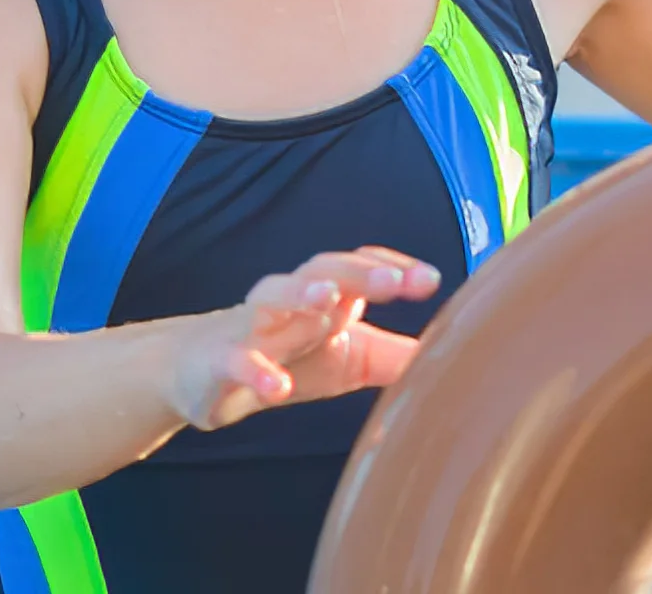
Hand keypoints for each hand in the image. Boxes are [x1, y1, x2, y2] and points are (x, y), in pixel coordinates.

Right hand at [165, 246, 442, 431]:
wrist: (201, 371)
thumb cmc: (284, 354)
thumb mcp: (345, 359)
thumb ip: (392, 357)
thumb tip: (449, 361)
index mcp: (322, 293)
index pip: (359, 265)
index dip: (393, 268)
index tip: (431, 280)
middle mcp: (289, 297)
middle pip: (323, 269)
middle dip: (360, 272)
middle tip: (396, 281)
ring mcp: (252, 325)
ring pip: (274, 297)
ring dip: (302, 293)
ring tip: (330, 298)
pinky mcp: (221, 361)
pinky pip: (238, 361)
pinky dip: (257, 371)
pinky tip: (278, 386)